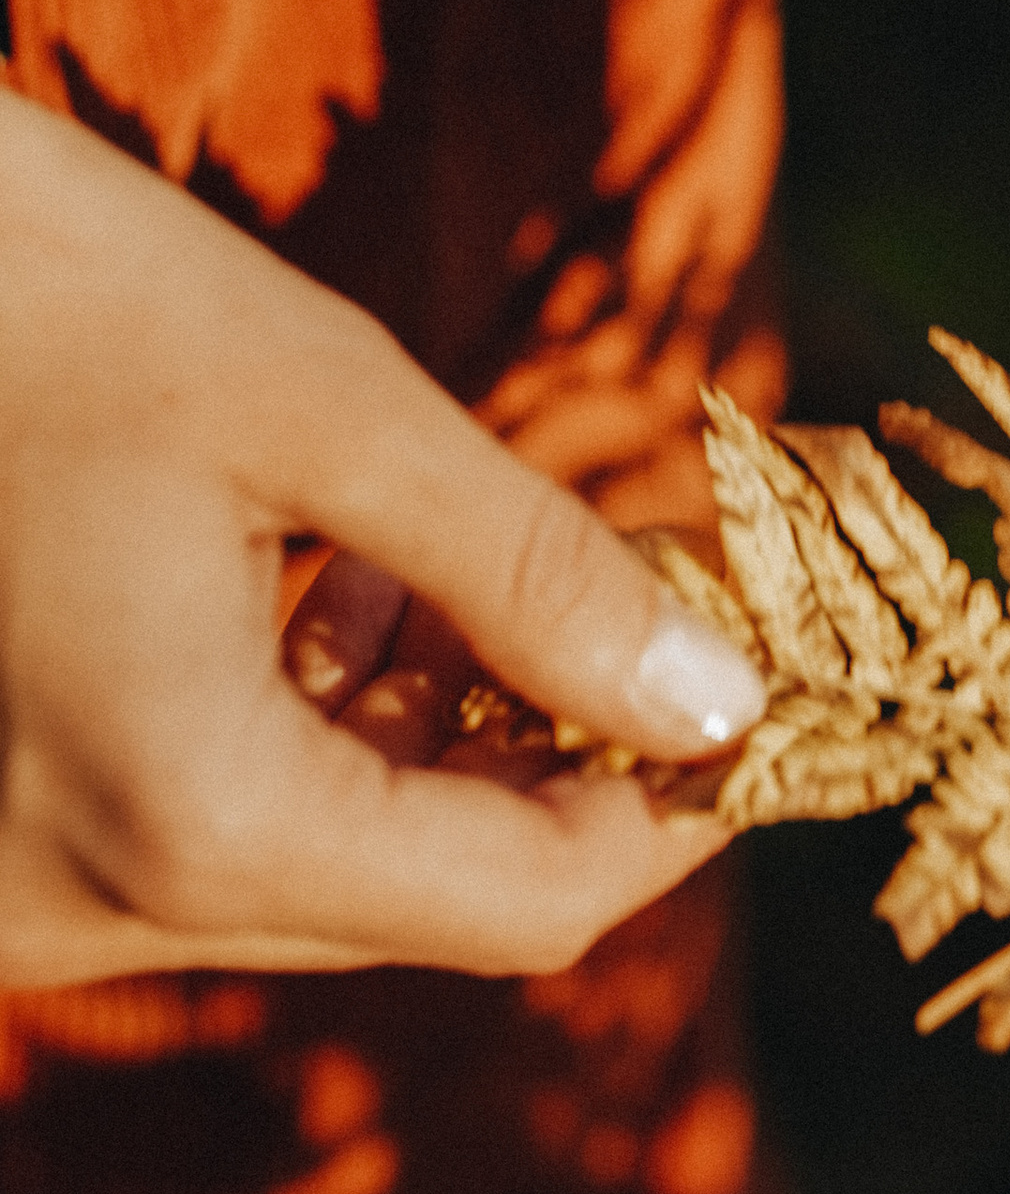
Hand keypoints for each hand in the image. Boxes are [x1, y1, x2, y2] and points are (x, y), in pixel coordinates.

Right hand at [0, 91, 768, 984]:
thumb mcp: (321, 404)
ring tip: (458, 576)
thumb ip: (532, 575)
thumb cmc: (30, 286)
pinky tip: (325, 591)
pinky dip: (297, 744)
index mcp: (192, 821)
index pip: (522, 905)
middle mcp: (81, 907)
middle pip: (417, 904)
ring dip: (425, 750)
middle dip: (551, 766)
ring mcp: (4, 895)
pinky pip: (187, 837)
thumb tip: (716, 702)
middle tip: (641, 608)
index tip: (750, 693)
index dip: (666, 810)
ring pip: (306, 873)